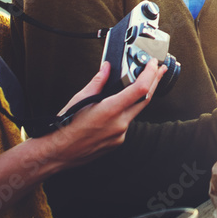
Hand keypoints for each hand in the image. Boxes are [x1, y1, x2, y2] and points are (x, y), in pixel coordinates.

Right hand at [41, 59, 163, 169]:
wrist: (57, 153)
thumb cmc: (65, 127)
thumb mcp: (80, 99)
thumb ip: (98, 82)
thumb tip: (106, 68)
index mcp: (110, 110)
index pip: (140, 89)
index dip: (150, 74)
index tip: (153, 64)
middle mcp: (119, 124)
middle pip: (145, 99)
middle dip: (154, 82)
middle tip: (160, 69)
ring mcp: (120, 135)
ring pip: (136, 111)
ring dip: (140, 97)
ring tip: (143, 83)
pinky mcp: (117, 142)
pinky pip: (127, 122)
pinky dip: (126, 111)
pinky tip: (122, 105)